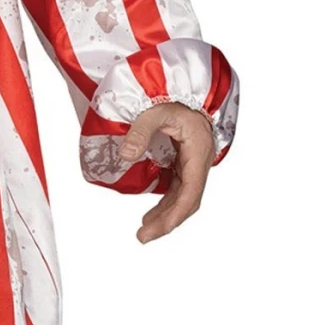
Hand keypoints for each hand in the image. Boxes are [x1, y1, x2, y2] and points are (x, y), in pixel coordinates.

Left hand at [118, 104, 215, 244]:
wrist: (186, 87)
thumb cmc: (175, 97)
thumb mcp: (155, 110)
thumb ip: (140, 131)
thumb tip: (125, 155)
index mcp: (198, 153)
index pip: (190, 193)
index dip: (175, 214)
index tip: (158, 230)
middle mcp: (199, 161)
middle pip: (187, 200)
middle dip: (167, 221)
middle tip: (144, 236)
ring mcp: (193, 162)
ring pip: (183, 196)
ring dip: (166, 214)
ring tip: (145, 230)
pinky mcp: (185, 161)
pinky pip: (178, 187)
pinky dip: (167, 202)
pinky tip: (154, 211)